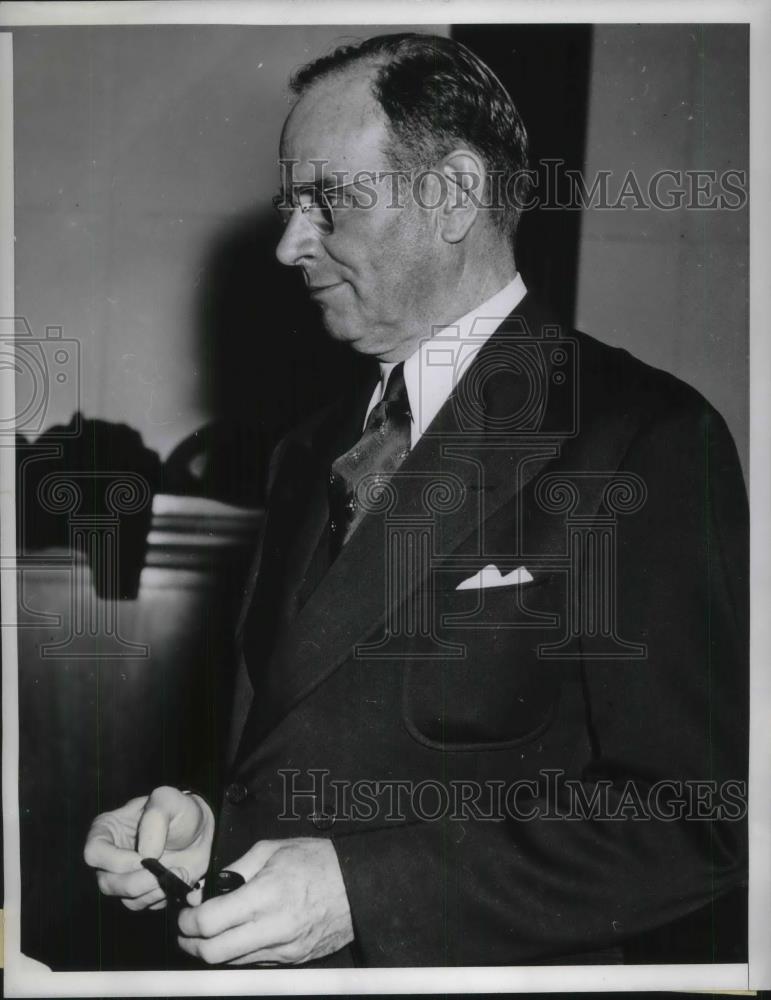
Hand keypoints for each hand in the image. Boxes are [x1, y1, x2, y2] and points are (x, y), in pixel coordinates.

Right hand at [83, 785, 214, 910]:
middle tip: (169, 870)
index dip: (117, 861)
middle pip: (107, 883)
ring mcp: (124, 877)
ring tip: (181, 871)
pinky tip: (180, 879)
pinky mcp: (141, 892)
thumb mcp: (168, 799)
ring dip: (155, 890)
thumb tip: (146, 854)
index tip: (146, 858)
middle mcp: (110, 857)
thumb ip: (155, 819)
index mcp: (106, 830)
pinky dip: (162, 896)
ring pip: (126, 899)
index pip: (94, 853)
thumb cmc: (180, 810)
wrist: (201, 830)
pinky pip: (144, 905)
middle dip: (139, 882)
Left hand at [176, 838, 353, 964]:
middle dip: (191, 944)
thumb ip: (236, 869)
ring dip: (214, 951)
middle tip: (187, 931)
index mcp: (266, 894)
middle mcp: (274, 927)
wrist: (359, 885)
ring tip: (210, 933)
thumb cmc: (318, 860)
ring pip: (232, 963)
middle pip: (214, 953)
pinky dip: (240, 952)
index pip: (210, 922)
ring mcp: (285, 950)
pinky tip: (240, 935)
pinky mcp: (294, 961)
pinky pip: (256, 963)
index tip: (185, 914)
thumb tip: (207, 892)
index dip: (188, 921)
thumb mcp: (272, 849)